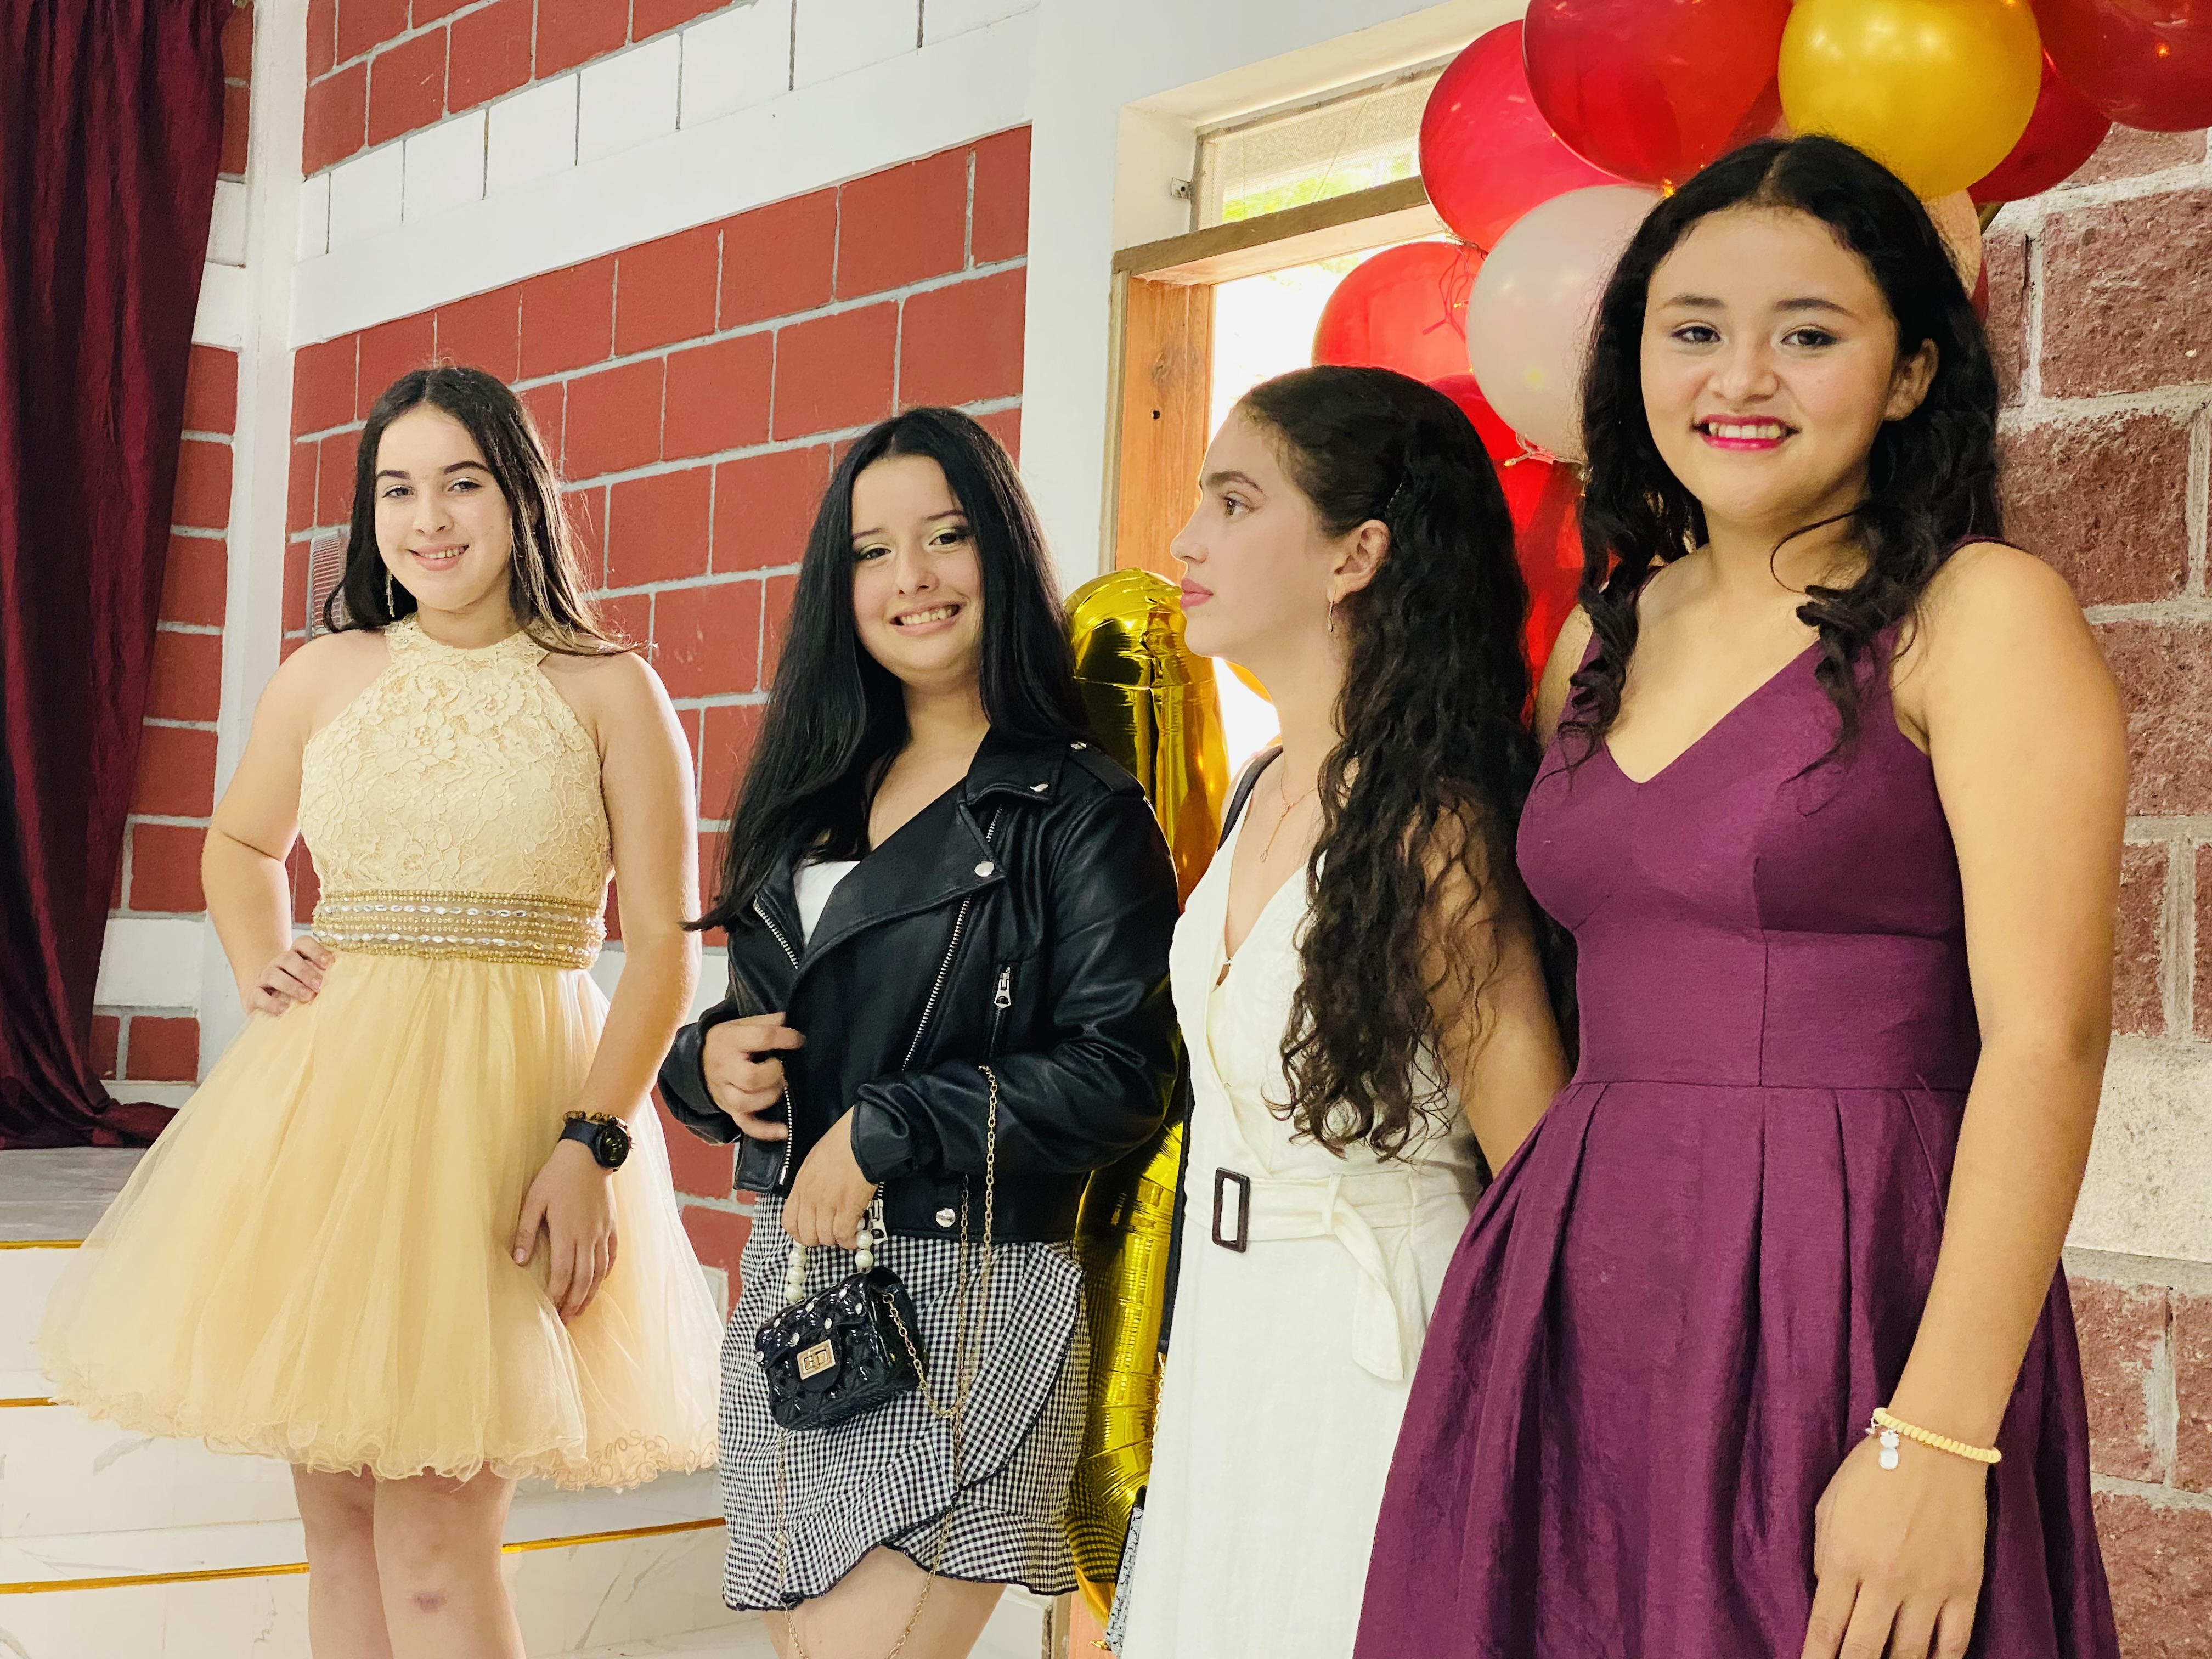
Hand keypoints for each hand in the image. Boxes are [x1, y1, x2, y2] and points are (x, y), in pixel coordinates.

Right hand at [243, 936, 334, 1015]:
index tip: (329, 963)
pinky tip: (284, 1010)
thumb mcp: (312, 979)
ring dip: (292, 986)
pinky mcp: (254, 995)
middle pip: (288, 958)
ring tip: (308, 997)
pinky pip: (259, 996)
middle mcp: (278, 962)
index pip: (302, 943)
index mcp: (295, 955)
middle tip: (319, 984)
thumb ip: (325, 975)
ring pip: (273, 975)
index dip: (315, 950)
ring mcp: (265, 977)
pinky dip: (271, 1003)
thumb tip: (348, 978)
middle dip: (305, 971)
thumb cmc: (298, 988)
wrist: (268, 997)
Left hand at [512, 1137, 618, 1322]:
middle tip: (564, 1321)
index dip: (556, 1296)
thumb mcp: (534, 1200)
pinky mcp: (612, 1226)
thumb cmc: (556, 1176)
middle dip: (573, 1303)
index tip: (549, 1311)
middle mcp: (587, 1237)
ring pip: (599, 1273)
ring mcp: (602, 1233)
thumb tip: (519, 1260)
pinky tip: (598, 1283)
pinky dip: (605, 1274)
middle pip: (582, 1280)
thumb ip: (526, 1231)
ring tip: (580, 1310)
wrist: (589, 1155)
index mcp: (567, 1232)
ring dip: (589, 1294)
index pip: (562, 1274)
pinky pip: (611, 1257)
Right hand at [702, 1012, 804, 1138]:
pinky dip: (766, 1131)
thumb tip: (785, 1019)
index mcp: (729, 1041)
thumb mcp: (740, 1024)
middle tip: (780, 1068)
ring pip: (747, 1102)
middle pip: (751, 1077)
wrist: (697, 1062)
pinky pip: (746, 1125)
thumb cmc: (726, 1042)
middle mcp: (725, 1068)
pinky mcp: (730, 1110)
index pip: (760, 1038)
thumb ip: (763, 1021)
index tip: (799, 1040)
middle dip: (773, 1073)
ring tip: (779, 1087)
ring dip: (770, 1096)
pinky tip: (784, 1130)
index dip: (784, 1038)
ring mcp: (725, 1092)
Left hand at [784, 1109, 874, 1249]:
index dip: (800, 1233)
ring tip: (847, 1231)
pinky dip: (851, 1240)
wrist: (861, 1137)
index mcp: (801, 1186)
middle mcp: (811, 1198)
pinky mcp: (848, 1207)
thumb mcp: (814, 1162)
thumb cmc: (842, 1143)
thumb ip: (810, 1184)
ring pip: (826, 1238)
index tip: (812, 1232)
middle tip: (832, 1232)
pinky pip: (844, 1235)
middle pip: (807, 1235)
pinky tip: (856, 1236)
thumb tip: (815, 1202)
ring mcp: (828, 1204)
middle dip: (820, 1239)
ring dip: (837, 1239)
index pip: (789, 1223)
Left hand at [1801, 1432, 1987, 1658]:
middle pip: (1864, 1651)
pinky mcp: (1965, 1587)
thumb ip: (1825, 1558)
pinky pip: (1954, 1643)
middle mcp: (1884, 1580)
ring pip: (1910, 1655)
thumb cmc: (1873, 1470)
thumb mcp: (1829, 1509)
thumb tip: (1828, 1603)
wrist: (1934, 1446)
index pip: (1825, 1629)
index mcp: (1844, 1559)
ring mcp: (1928, 1587)